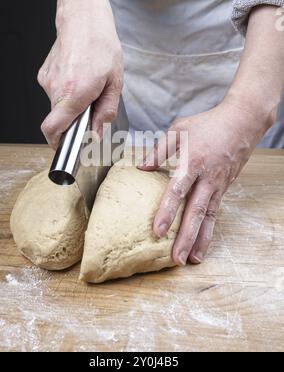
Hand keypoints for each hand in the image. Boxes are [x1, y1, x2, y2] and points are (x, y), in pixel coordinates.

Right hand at [38, 0, 122, 148]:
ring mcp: (47, 80)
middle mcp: (56, 88)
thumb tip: (97, 133)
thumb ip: (106, 111)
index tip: (67, 146)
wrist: (82, 17)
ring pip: (57, 106)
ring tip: (88, 85)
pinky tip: (79, 76)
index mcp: (74, 93)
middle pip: (59, 119)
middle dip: (74, 120)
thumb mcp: (115, 82)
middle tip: (92, 106)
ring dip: (72, 104)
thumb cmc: (101, 45)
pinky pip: (55, 92)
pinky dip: (66, 92)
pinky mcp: (44, 73)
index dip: (58, 143)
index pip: (52, 129)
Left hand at [139, 98, 270, 265]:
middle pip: (196, 211)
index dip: (167, 211)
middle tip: (176, 259)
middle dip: (185, 237)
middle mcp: (207, 177)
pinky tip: (202, 244)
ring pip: (209, 217)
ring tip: (190, 260)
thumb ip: (160, 150)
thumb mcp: (180, 129)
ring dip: (199, 240)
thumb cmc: (207, 124)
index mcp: (193, 161)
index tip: (157, 230)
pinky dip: (209, 230)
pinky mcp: (224, 188)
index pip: (178, 190)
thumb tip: (141, 168)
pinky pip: (216, 213)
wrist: (242, 122)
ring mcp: (218, 185)